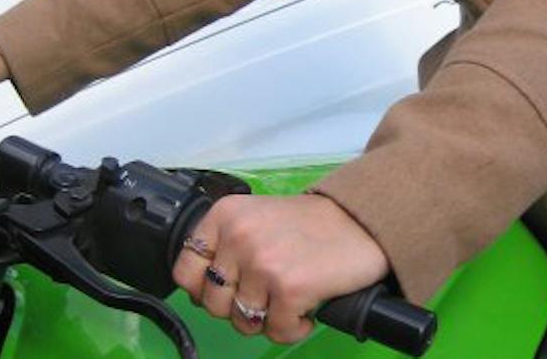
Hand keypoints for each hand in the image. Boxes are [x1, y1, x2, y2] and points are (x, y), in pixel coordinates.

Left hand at [172, 193, 388, 344]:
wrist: (361, 221)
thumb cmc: (311, 224)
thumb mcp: (257, 219)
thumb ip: (226, 246)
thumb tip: (200, 290)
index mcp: (226, 215)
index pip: (185, 268)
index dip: (202, 288)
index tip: (226, 290)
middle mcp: (239, 236)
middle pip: (212, 302)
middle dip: (238, 308)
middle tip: (265, 296)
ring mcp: (262, 263)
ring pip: (243, 321)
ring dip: (268, 319)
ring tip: (288, 299)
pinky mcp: (289, 289)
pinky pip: (277, 331)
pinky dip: (295, 327)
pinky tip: (308, 307)